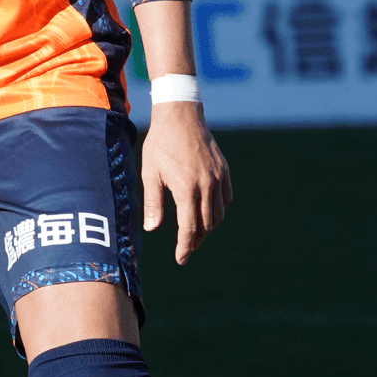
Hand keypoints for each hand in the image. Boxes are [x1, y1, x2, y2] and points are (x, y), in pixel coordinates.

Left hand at [140, 102, 231, 264]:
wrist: (180, 116)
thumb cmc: (160, 144)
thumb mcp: (150, 173)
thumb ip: (153, 202)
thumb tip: (152, 229)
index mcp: (186, 188)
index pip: (189, 227)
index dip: (184, 247)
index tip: (181, 259)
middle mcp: (206, 186)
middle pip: (206, 224)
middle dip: (196, 240)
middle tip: (186, 248)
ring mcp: (218, 178)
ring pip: (219, 214)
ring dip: (208, 227)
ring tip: (196, 233)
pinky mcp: (224, 170)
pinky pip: (226, 198)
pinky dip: (219, 210)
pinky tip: (209, 212)